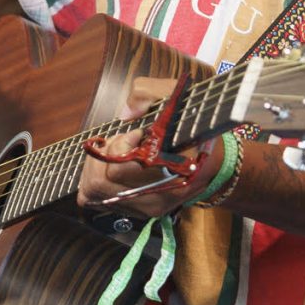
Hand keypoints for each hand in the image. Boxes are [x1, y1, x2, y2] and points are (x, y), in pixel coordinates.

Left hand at [75, 77, 224, 218]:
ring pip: (92, 193)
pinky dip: (96, 178)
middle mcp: (154, 199)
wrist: (212, 159)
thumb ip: (148, 93)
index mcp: (168, 176)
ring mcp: (143, 208)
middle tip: (124, 141)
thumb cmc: (193, 126)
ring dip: (96, 167)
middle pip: (98, 184)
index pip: (118, 171)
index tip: (138, 134)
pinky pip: (96, 199)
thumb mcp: (177, 97)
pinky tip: (114, 164)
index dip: (120, 147)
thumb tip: (125, 113)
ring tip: (118, 151)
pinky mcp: (134, 210)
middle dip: (103, 156)